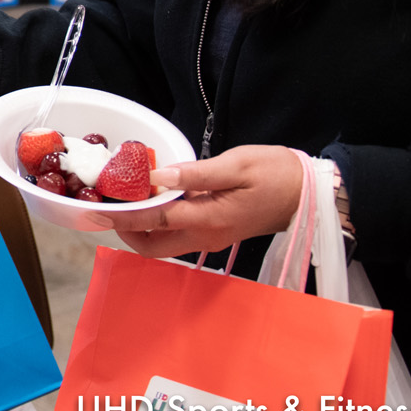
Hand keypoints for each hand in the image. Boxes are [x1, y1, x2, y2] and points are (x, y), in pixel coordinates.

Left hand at [86, 145, 305, 258]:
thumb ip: (194, 174)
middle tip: (109, 204)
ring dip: (141, 227)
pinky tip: (153, 197)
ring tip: (126, 197)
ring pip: (163, 244)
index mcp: (209, 219)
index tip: (99, 206)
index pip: (154, 220)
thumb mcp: (236, 165)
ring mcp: (210, 238)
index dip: (123, 214)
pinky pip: (177, 234)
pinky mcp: (215, 233)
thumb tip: (156, 177)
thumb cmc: (277, 174)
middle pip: (152, 246)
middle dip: (125, 229)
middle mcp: (206, 236)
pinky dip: (158, 222)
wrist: (311, 195)